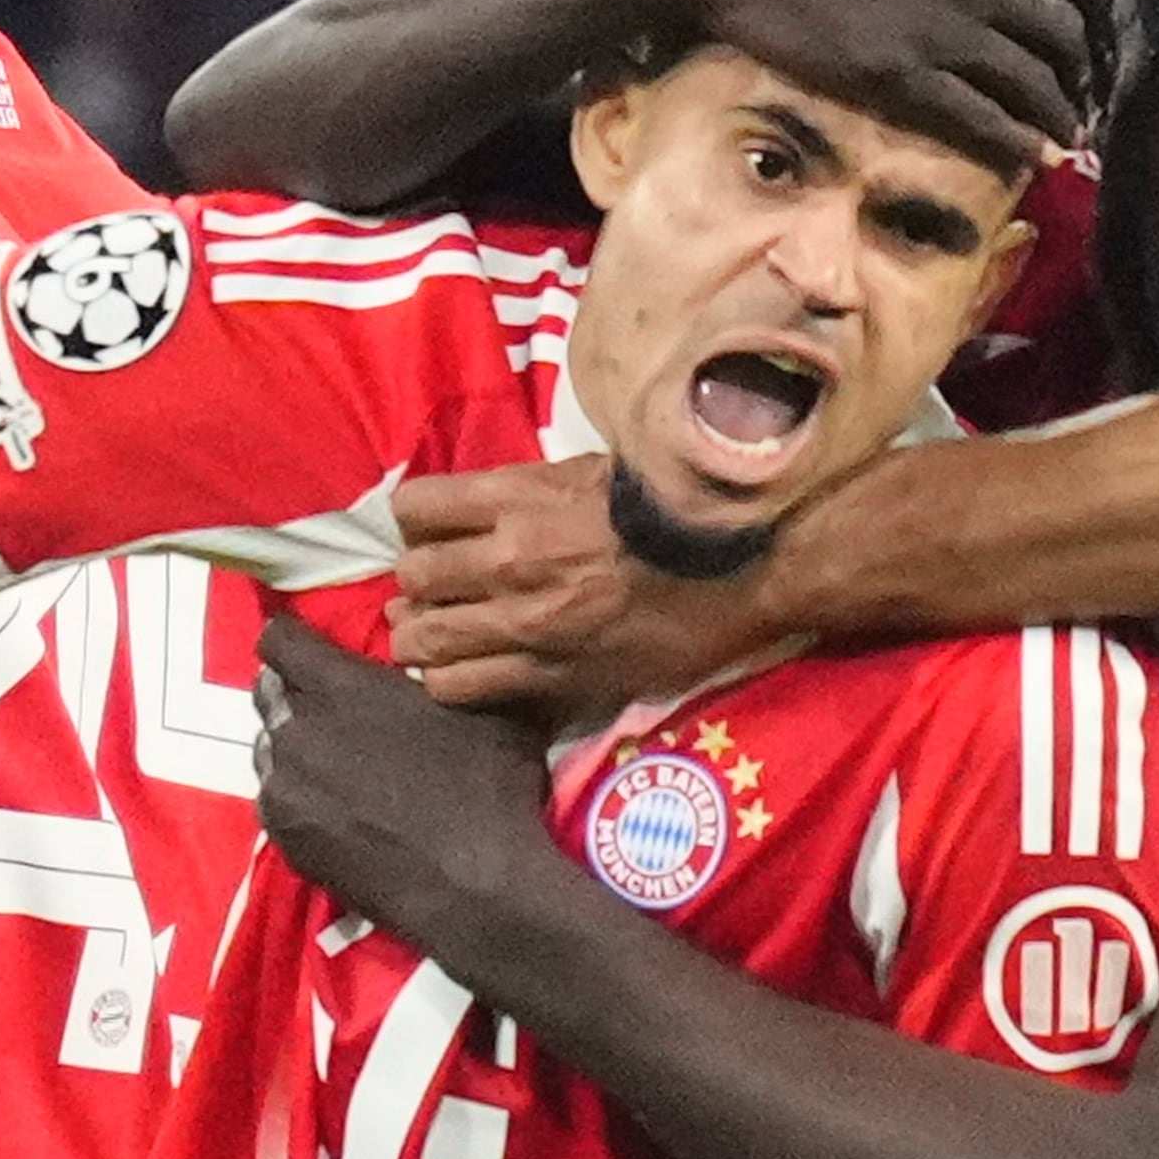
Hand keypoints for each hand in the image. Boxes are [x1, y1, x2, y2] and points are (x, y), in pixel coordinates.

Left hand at [252, 615, 568, 964]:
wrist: (472, 887)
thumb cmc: (488, 789)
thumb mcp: (484, 708)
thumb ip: (435, 676)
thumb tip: (429, 661)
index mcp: (341, 686)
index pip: (279, 639)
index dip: (292, 638)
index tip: (308, 647)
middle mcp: (296, 729)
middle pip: (268, 692)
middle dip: (295, 693)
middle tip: (334, 711)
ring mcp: (283, 786)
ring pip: (269, 748)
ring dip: (295, 748)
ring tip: (336, 768)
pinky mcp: (282, 835)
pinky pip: (275, 798)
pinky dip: (297, 796)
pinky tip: (334, 811)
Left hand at [384, 457, 774, 719]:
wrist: (745, 569)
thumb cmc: (675, 512)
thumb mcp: (594, 471)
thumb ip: (529, 490)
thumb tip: (479, 506)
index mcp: (521, 498)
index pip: (416, 507)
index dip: (417, 520)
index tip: (430, 529)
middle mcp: (511, 559)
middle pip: (413, 575)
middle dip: (417, 581)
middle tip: (432, 587)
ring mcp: (527, 623)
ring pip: (423, 637)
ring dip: (420, 633)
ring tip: (432, 633)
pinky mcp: (551, 675)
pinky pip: (462, 686)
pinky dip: (447, 679)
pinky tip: (459, 669)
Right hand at [616, 0, 1086, 173]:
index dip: (1061, 4)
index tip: (1057, 32)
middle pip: (1056, 29)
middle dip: (1072, 65)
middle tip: (1072, 90)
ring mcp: (941, 25)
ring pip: (1030, 81)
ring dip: (1056, 113)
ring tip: (1061, 135)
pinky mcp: (900, 76)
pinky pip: (982, 120)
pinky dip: (1014, 142)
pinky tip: (1024, 157)